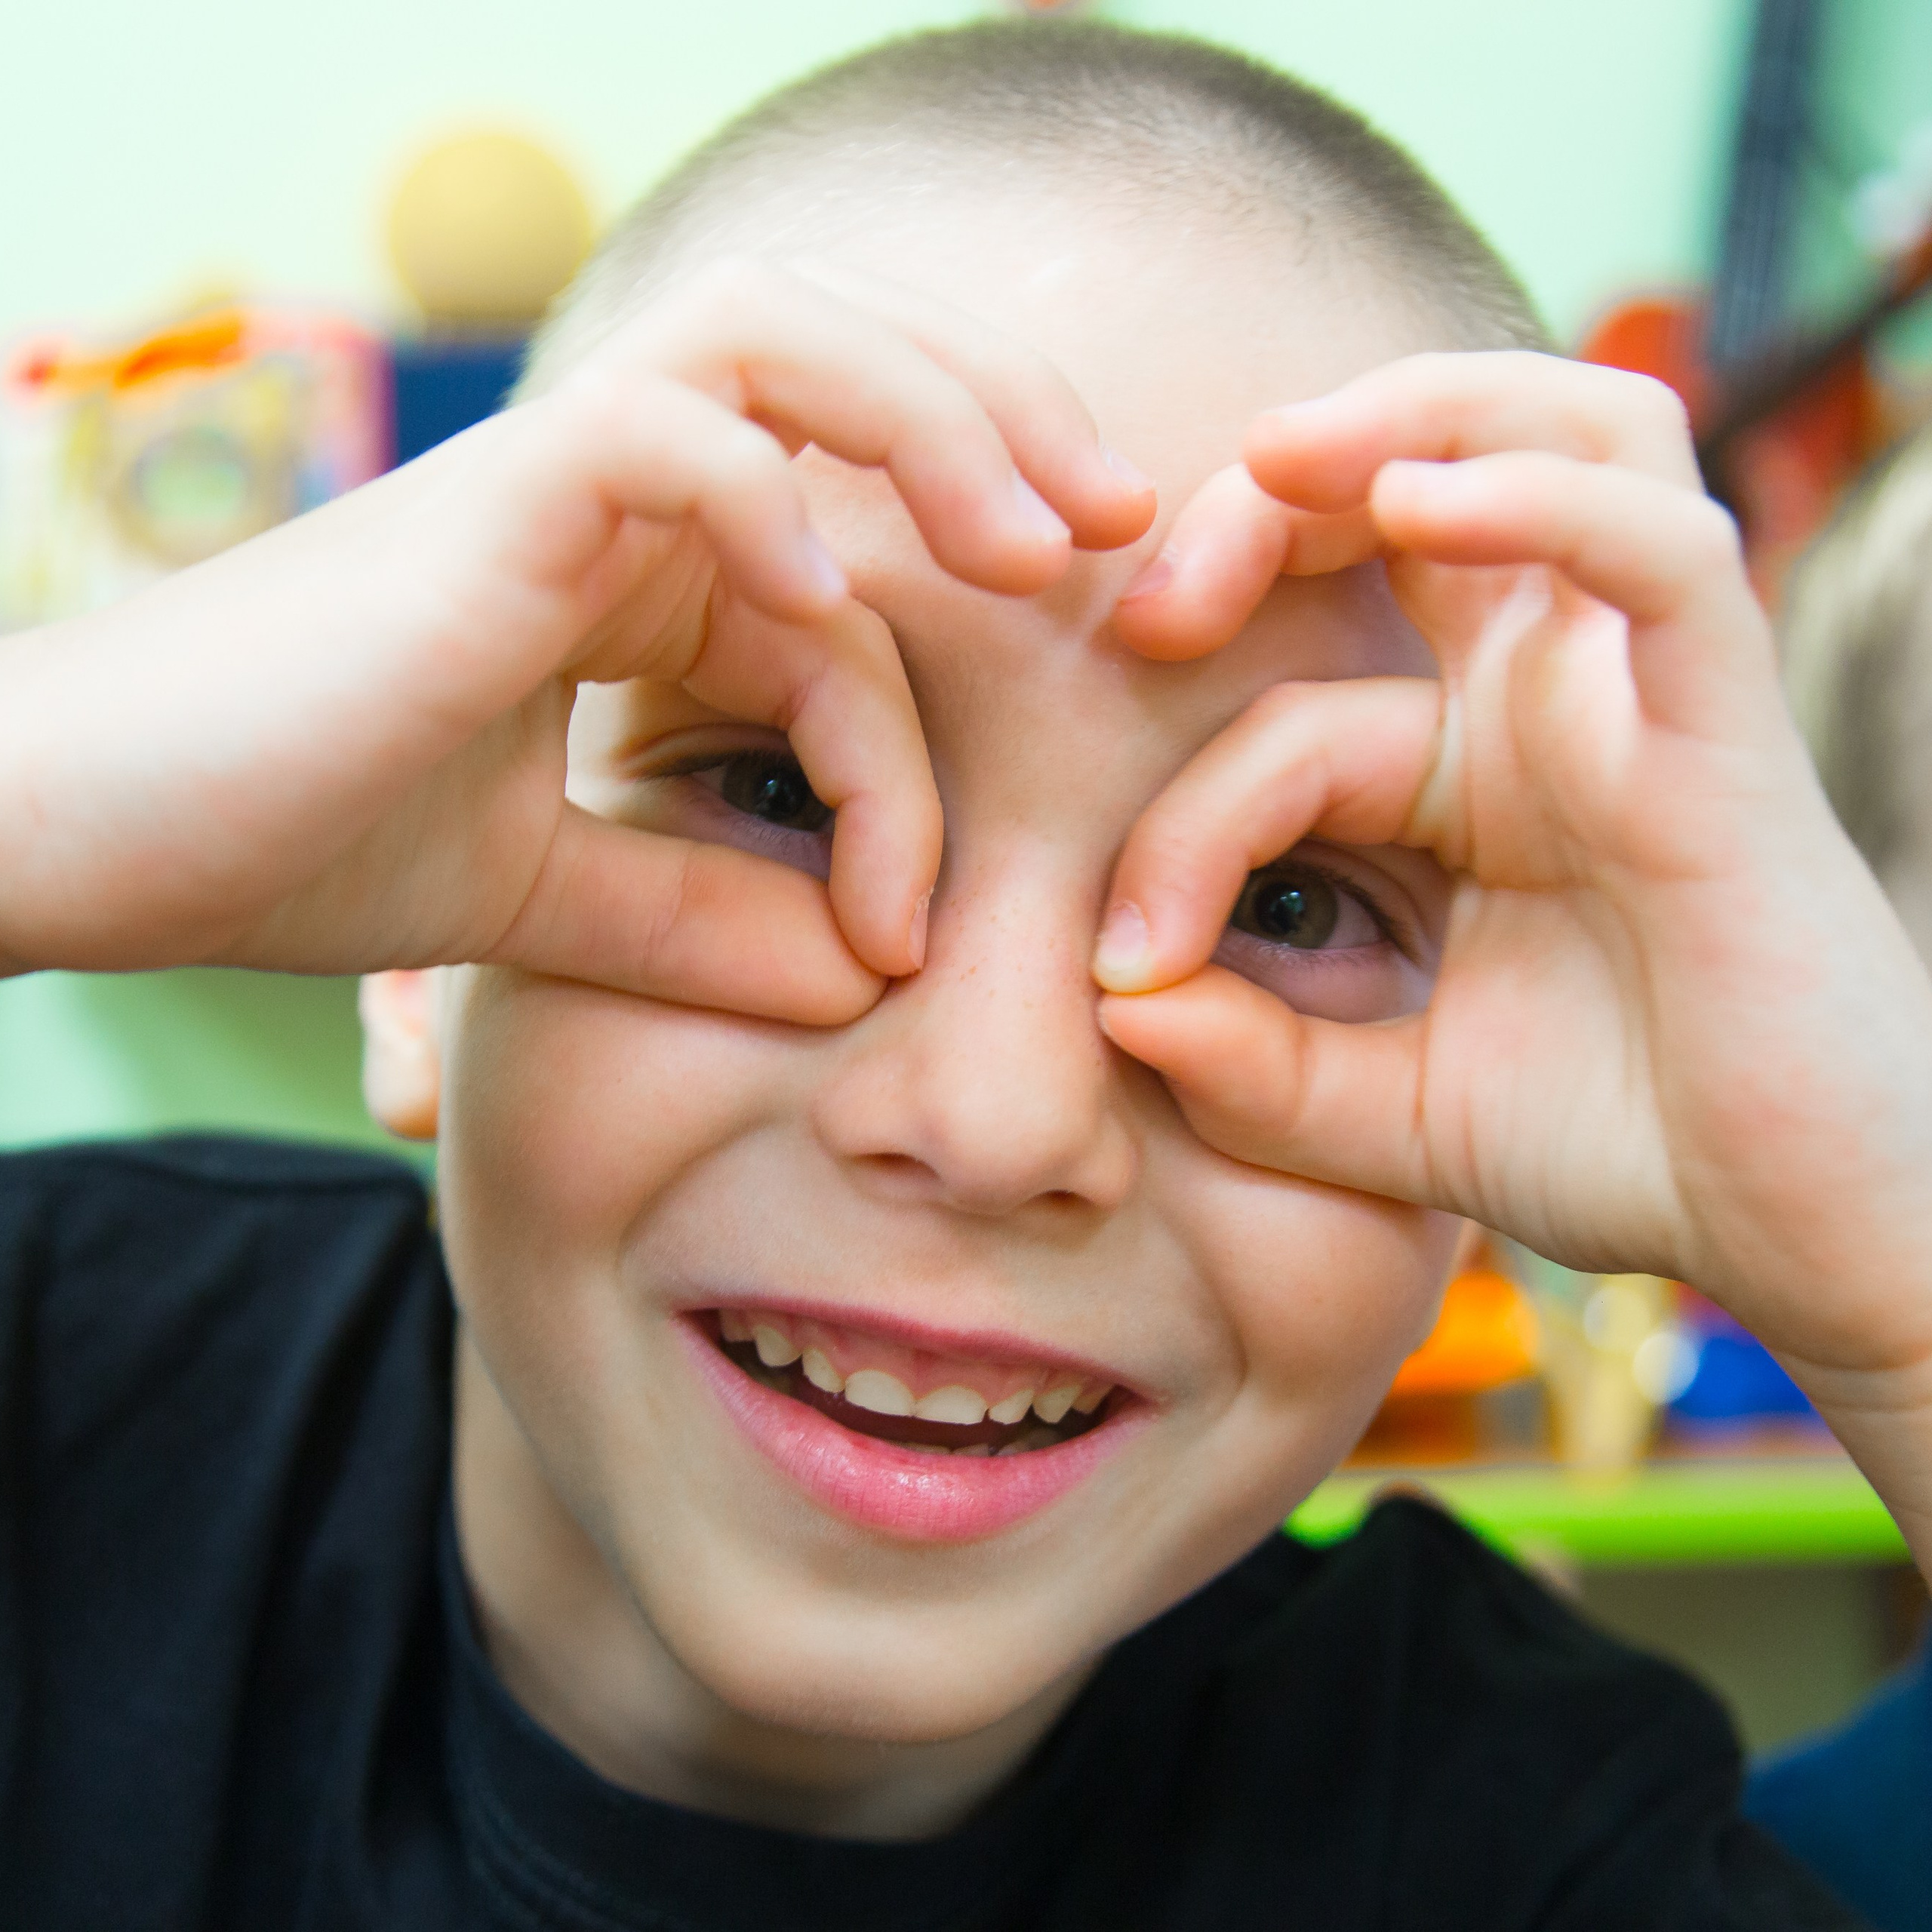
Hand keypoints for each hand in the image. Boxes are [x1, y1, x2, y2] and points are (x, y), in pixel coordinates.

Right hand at [0, 259, 1152, 1022]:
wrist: (90, 838)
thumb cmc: (297, 845)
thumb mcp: (553, 899)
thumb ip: (706, 917)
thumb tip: (866, 969)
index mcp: (637, 572)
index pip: (844, 591)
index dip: (918, 742)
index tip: (913, 917)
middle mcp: (612, 494)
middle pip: (856, 371)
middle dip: (1010, 432)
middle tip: (1128, 537)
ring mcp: (552, 472)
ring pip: (787, 344)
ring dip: (939, 420)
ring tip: (1049, 536)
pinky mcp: (493, 494)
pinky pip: (673, 430)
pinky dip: (770, 499)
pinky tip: (826, 598)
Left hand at [1094, 352, 1931, 1551]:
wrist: (1800, 1232)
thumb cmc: (1615, 1150)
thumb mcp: (1386, 1112)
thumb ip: (1252, 1068)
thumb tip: (1118, 1007)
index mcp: (1464, 772)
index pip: (1290, 714)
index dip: (1178, 815)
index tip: (1122, 963)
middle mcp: (1551, 703)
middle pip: (1419, 480)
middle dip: (1265, 501)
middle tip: (1152, 605)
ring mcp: (1642, 696)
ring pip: (1573, 431)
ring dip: (1414, 412)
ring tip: (1281, 454)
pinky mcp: (1730, 729)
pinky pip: (1661, 553)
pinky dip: (1548, 496)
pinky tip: (1421, 498)